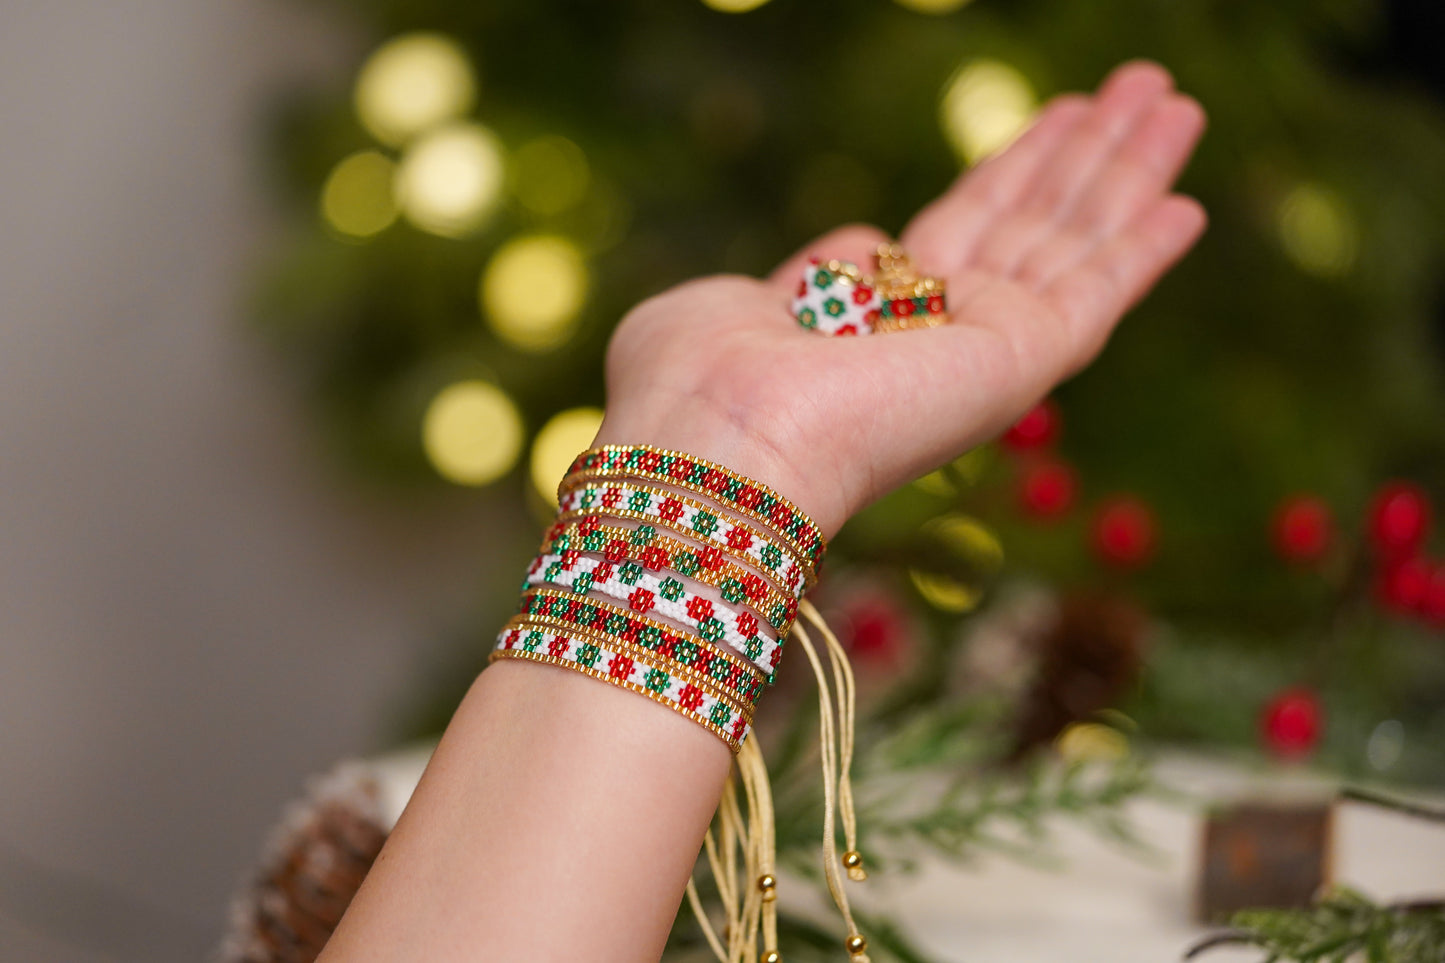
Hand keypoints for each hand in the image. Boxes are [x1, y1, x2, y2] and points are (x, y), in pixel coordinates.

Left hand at [598, 61, 1205, 537]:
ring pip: (1076, 243)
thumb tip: (866, 253)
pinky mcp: (1023, 360)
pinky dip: (1142, 250)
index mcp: (875, 318)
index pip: (967, 228)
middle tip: (1143, 85)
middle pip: (1037, 222)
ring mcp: (987, 348)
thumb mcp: (740, 302)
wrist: (723, 439)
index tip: (1058, 118)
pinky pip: (1098, 293)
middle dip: (1089, 153)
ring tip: (1173, 99)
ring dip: (1128, 170)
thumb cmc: (701, 379)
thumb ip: (813, 273)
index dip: (1016, 169)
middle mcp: (941, 334)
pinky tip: (1185, 203)